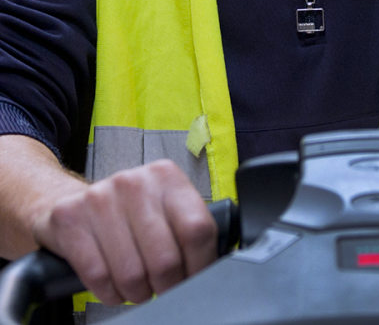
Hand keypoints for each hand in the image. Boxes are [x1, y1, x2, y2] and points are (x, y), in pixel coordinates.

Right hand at [32, 160, 217, 305]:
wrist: (70, 201)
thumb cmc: (128, 214)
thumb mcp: (163, 209)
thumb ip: (188, 230)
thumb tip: (215, 270)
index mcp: (166, 177)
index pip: (197, 230)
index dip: (199, 266)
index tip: (193, 279)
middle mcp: (134, 181)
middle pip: (166, 260)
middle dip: (166, 287)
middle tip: (161, 286)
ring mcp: (100, 198)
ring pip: (132, 275)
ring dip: (137, 292)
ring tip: (136, 282)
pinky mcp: (70, 218)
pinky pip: (98, 278)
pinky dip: (109, 293)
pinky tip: (111, 281)